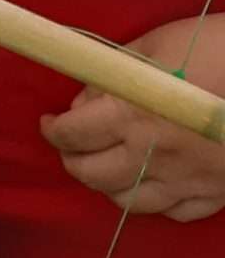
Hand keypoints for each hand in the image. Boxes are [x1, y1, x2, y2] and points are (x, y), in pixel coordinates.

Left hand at [40, 15, 224, 221]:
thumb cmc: (221, 49)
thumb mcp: (159, 44)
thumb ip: (113, 73)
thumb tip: (84, 100)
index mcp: (133, 114)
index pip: (72, 135)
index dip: (53, 130)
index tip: (50, 122)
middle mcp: (155, 155)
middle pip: (93, 176)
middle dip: (73, 160)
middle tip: (71, 145)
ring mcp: (189, 181)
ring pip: (130, 202)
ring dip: (107, 185)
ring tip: (106, 164)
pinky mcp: (219, 193)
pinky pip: (175, 213)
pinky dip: (155, 202)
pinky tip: (153, 182)